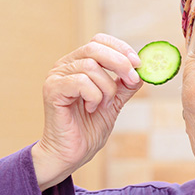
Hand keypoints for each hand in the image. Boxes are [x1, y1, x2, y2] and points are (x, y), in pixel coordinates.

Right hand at [32, 34, 141, 189]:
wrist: (71, 154)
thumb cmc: (87, 129)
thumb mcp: (114, 103)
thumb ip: (125, 85)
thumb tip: (142, 70)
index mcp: (78, 63)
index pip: (99, 41)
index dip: (120, 48)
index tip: (138, 63)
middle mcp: (64, 66)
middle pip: (94, 48)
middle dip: (120, 63)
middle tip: (132, 79)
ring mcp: (56, 77)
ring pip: (91, 67)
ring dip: (107, 88)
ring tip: (104, 105)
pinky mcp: (52, 90)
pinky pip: (81, 82)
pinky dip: (94, 96)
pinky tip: (90, 109)